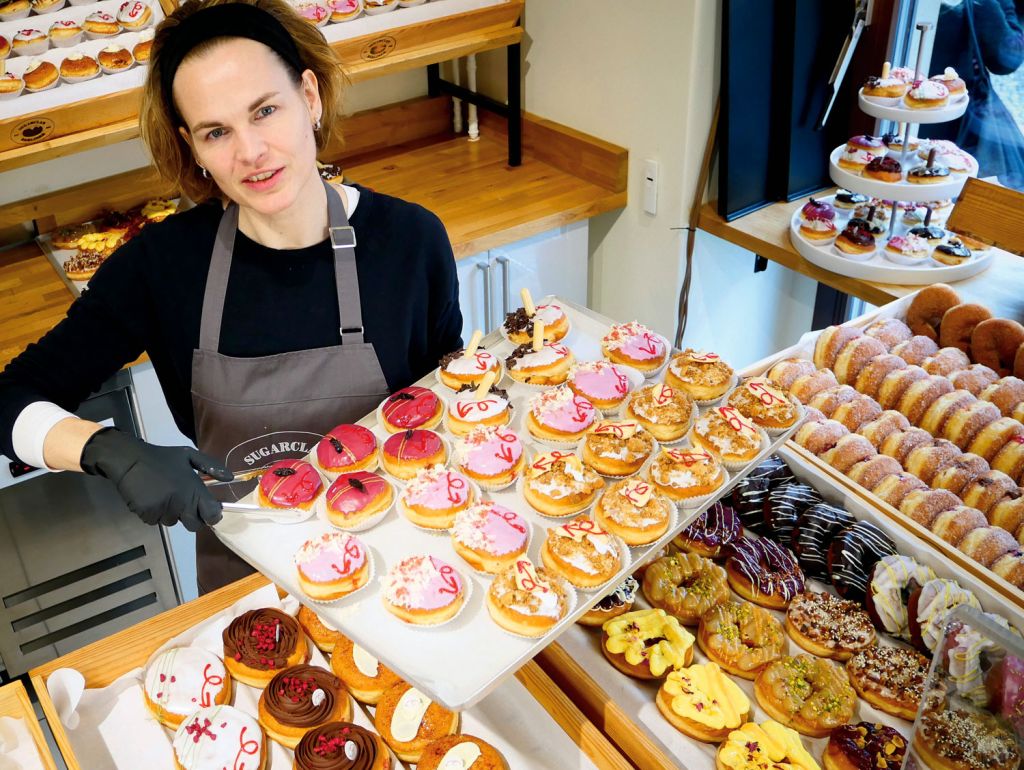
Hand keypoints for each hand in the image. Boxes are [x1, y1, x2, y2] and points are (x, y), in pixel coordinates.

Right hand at [80, 427, 233, 531]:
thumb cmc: (162, 457)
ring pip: (174, 522)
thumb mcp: (190, 455)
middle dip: (193, 517)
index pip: (212, 515)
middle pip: (195, 525)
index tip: (210, 511)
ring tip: (165, 495)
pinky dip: (156, 513)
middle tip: (185, 503)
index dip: (213, 516)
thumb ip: (212, 467)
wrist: (130, 459)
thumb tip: (230, 478)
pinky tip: (152, 498)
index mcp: (194, 489)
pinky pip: (157, 521)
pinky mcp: (147, 515)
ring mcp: (163, 510)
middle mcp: (180, 503)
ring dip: (173, 513)